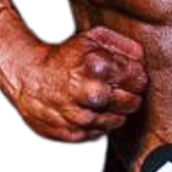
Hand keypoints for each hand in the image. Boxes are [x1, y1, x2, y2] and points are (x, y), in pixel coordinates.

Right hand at [7, 26, 147, 142]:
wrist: (28, 76)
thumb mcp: (93, 37)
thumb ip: (123, 44)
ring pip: (119, 120)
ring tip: (105, 97)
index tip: (131, 73)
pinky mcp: (73, 134)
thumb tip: (142, 57)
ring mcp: (82, 117)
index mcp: (98, 66)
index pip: (138, 78)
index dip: (138, 75)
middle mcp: (90, 93)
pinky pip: (101, 133)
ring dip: (117, 110)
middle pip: (132, 102)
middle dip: (131, 94)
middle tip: (121, 87)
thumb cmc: (64, 56)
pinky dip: (101, 122)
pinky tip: (92, 109)